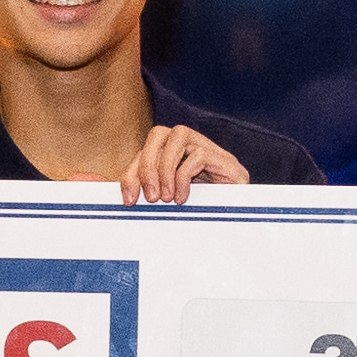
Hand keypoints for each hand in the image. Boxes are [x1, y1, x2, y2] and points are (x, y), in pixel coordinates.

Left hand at [116, 125, 250, 203]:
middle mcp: (192, 146)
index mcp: (176, 154)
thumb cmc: (203, 214)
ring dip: (166, 168)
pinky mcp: (227, 162)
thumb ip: (147, 192)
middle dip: (148, 166)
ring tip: (168, 197)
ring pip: (179, 135)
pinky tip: (184, 197)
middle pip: (159, 133)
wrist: (241, 223)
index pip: (146, 150)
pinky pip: (199, 155)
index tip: (129, 200)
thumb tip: (115, 188)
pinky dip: (184, 177)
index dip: (133, 172)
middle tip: (151, 197)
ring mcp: (211, 150)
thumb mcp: (168, 202)